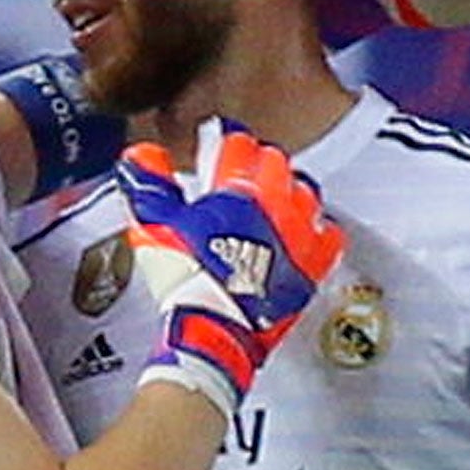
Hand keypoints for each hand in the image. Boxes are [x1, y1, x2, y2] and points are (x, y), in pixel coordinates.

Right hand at [117, 120, 344, 413]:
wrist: (214, 328)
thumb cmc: (188, 280)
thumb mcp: (155, 225)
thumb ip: (149, 185)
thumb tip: (141, 158)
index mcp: (239, 188)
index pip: (239, 144)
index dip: (226, 141)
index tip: (220, 143)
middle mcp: (275, 205)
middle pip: (275, 162)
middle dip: (256, 162)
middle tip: (241, 170)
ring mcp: (298, 234)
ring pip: (305, 192)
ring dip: (287, 190)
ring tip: (272, 196)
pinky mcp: (311, 265)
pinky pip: (328, 234)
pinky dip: (316, 229)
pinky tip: (304, 231)